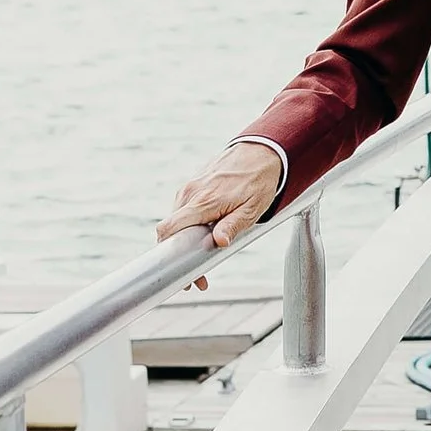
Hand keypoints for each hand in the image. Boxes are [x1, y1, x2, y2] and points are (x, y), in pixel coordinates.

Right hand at [158, 140, 283, 276]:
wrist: (260, 151)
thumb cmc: (258, 180)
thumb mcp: (252, 208)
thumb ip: (233, 226)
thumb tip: (219, 243)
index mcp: (204, 201)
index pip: (170, 229)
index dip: (170, 254)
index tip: (182, 274)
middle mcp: (191, 193)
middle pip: (170, 230)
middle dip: (179, 256)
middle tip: (196, 279)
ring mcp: (189, 188)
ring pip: (176, 221)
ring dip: (184, 241)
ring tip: (202, 258)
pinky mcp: (192, 185)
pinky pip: (183, 210)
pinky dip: (188, 226)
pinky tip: (203, 235)